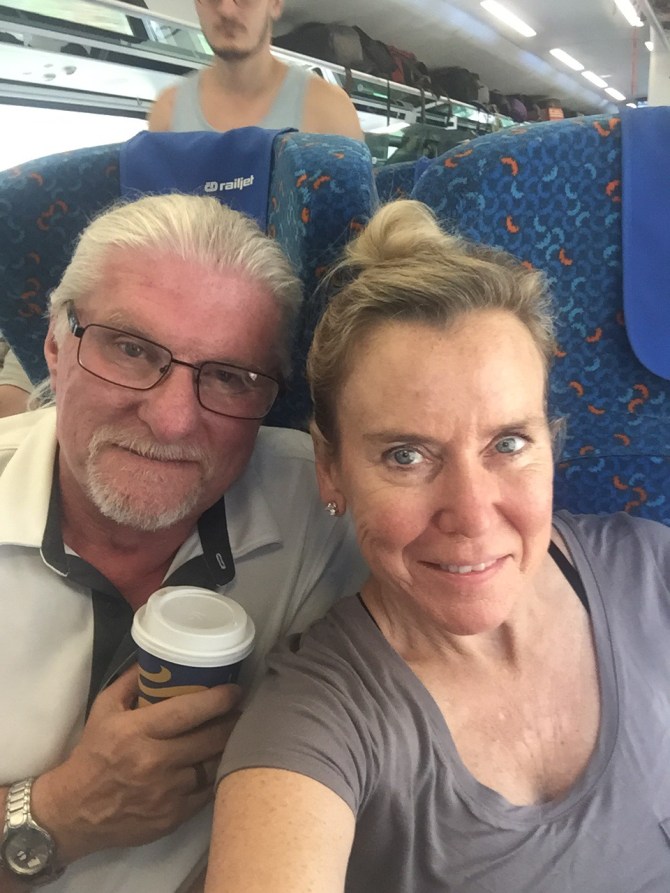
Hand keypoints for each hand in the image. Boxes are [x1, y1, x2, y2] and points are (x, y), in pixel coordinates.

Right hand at [31, 667, 240, 864]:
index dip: (218, 700)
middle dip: (232, 722)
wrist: (74, 812)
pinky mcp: (173, 817)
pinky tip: (219, 763)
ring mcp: (166, 793)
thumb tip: (157, 659)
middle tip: (242, 711)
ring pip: (213, 765)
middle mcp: (154, 762)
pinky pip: (207, 792)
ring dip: (227, 749)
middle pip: (210, 738)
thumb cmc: (93, 754)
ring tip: (236, 735)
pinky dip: (215, 776)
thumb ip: (130, 681)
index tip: (236, 690)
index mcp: (137, 732)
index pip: (188, 712)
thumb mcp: (104, 710)